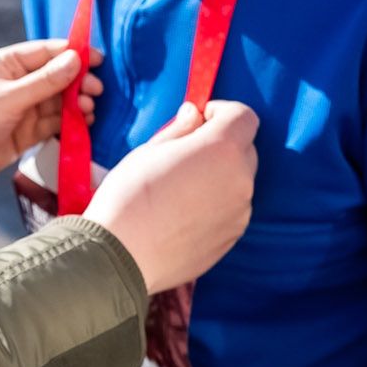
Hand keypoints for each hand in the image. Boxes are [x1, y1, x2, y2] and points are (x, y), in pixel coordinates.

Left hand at [0, 42, 100, 188]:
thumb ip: (44, 82)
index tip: (99, 60)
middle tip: (96, 91)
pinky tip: (83, 123)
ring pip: (58, 102)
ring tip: (89, 109)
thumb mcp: (9, 99)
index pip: (47, 52)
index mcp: (8, 64)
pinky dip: (69, 124)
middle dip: (78, 82)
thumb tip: (75, 60)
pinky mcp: (25, 132)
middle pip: (57, 77)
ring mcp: (22, 108)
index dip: (74, 54)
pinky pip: (53, 124)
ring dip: (76, 104)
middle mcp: (17, 83)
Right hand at [85, 101, 258, 293]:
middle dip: (222, 144)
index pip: (244, 117)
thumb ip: (180, 129)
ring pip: (238, 181)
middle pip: (245, 149)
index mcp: (221, 150)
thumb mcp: (148, 151)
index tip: (199, 120)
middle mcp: (240, 180)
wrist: (121, 254)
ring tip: (180, 189)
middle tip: (185, 154)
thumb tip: (195, 114)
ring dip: (219, 176)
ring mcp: (240, 212)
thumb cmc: (128, 195)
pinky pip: (231, 209)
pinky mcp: (232, 237)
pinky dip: (216, 203)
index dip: (222, 112)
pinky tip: (182, 213)